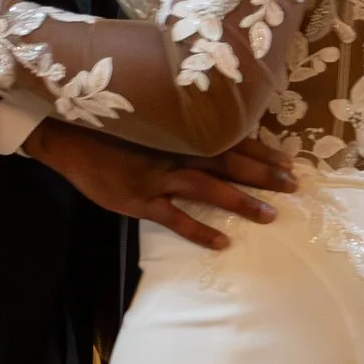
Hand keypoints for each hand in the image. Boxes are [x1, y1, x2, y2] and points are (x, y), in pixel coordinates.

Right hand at [25, 121, 292, 249]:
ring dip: (241, 201)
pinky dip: (199, 230)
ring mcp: (159, 176)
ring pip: (209, 188)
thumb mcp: (151, 121)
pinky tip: (223, 243)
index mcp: (181, 132)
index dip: (262, 151)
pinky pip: (175, 218)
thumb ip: (179, 129)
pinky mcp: (140, 198)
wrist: (69, 135)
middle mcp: (176, 151)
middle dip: (264, 175)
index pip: (231, 140)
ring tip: (270, 216)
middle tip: (294, 187)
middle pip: (229, 163)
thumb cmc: (112, 126)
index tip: (290, 161)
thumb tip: (211, 133)